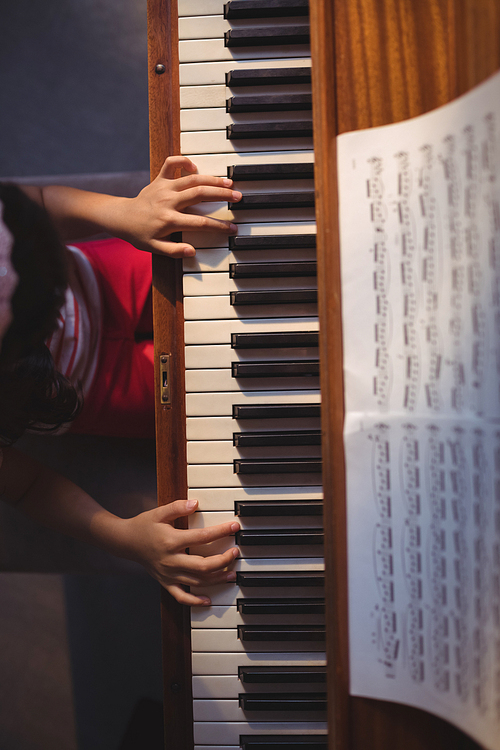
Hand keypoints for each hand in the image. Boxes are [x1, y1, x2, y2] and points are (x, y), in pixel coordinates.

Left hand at [119, 155, 241, 256]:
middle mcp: (168, 201)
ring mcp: (164, 187)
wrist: (121, 217)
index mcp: (169, 220)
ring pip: (192, 179)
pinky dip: (183, 161)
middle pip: (200, 194)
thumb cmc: (139, 234)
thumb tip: (192, 252)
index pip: (200, 223)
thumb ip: (174, 251)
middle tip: (238, 196)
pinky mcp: (159, 179)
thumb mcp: (154, 248)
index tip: (232, 229)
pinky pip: (171, 163)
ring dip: (212, 179)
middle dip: (222, 195)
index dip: (219, 226)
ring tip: (228, 181)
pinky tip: (195, 167)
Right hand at [120, 498, 239, 605]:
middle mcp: (171, 560)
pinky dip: (195, 601)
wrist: (126, 542)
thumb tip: (195, 503)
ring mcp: (168, 574)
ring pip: (197, 581)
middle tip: (235, 552)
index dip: (220, 531)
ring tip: (231, 573)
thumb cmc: (144, 526)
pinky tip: (208, 600)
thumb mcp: (159, 512)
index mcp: (171, 541)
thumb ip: (177, 507)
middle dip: (223, 560)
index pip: (201, 537)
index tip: (234, 526)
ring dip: (216, 579)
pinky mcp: (165, 582)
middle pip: (203, 565)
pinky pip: (181, 596)